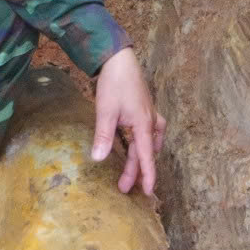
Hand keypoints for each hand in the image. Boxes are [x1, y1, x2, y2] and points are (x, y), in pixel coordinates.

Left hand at [92, 50, 161, 197]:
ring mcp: (149, 114)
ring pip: (150, 142)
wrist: (119, 57)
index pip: (146, 157)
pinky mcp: (144, 108)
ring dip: (143, 157)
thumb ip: (104, 136)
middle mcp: (150, 121)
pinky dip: (145, 142)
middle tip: (125, 188)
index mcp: (143, 124)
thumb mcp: (105, 110)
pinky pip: (149, 131)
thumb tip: (99, 159)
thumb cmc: (114, 82)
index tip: (147, 192)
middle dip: (137, 171)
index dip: (147, 176)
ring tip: (136, 170)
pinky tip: (139, 143)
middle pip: (145, 152)